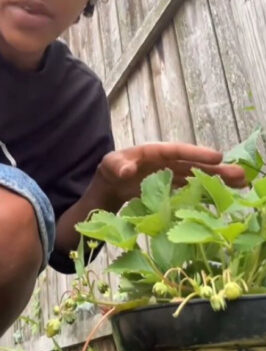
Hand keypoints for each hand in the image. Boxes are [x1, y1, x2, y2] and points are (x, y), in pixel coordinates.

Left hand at [95, 142, 245, 206]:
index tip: (217, 157)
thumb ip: (117, 166)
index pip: (177, 151)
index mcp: (153, 152)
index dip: (197, 154)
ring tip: (241, 185)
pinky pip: (191, 189)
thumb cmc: (111, 170)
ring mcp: (171, 175)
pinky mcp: (172, 188)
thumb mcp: (109, 166)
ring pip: (197, 177)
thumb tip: (126, 170)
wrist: (111, 185)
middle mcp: (167, 162)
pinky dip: (205, 193)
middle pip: (194, 164)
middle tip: (241, 174)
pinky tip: (224, 199)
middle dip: (216, 169)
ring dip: (217, 181)